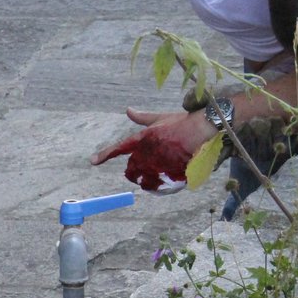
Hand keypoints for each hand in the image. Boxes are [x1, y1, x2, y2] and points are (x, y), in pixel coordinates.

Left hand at [89, 108, 216, 191]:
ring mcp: (159, 164)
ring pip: (143, 180)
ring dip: (145, 180)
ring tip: (153, 175)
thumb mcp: (160, 118)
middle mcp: (148, 152)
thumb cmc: (183, 122)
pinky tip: (160, 183)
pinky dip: (156, 187)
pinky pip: (157, 186)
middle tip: (143, 167)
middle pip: (131, 169)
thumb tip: (128, 110)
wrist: (205, 129)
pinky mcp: (170, 173)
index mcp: (143, 137)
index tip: (92, 161)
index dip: (104, 155)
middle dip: (134, 170)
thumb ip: (142, 118)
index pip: (119, 148)